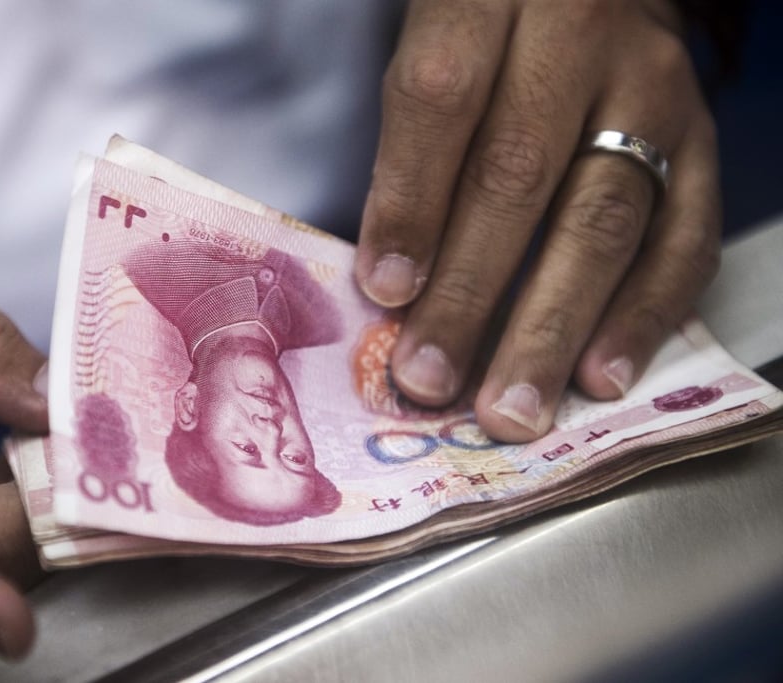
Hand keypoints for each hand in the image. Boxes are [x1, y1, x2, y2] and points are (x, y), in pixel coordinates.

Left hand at [356, 0, 720, 441]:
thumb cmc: (487, 36)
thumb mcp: (430, 54)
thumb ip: (410, 148)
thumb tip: (393, 284)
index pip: (443, 100)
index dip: (411, 203)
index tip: (386, 293)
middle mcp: (581, 36)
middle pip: (519, 173)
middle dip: (471, 292)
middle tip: (431, 378)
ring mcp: (652, 88)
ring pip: (603, 218)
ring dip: (552, 327)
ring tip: (512, 406)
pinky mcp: (703, 138)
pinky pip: (684, 236)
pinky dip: (643, 315)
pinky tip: (603, 376)